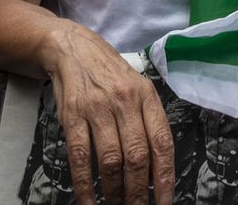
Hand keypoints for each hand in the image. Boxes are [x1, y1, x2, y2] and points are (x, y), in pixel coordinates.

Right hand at [42, 22, 173, 204]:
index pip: (162, 142)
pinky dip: (85, 184)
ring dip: (114, 191)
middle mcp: (125, 101)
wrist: (73, 48)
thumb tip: (156, 168)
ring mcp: (98, 108)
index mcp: (146, 96)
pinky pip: (81, 157)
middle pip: (137, 156)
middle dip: (138, 192)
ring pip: (111, 160)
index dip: (165, 177)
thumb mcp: (137, 88)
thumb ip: (147, 122)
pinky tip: (88, 200)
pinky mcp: (73, 115)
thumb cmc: (109, 74)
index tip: (164, 202)